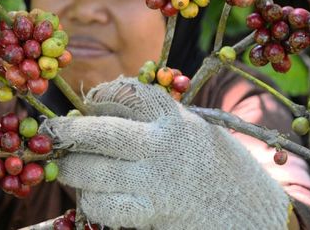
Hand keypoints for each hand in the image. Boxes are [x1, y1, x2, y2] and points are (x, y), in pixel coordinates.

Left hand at [40, 77, 290, 229]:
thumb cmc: (223, 168)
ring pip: (93, 172)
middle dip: (68, 132)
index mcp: (175, 117)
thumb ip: (157, 118)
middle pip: (100, 132)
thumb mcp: (196, 128)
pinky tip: (94, 198)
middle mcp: (163, 144)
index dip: (100, 97)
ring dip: (73, 170)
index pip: (124, 93)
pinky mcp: (152, 212)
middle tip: (52, 133)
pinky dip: (91, 201)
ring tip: (69, 168)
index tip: (90, 104)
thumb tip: (102, 112)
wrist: (258, 215)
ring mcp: (155, 181)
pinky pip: (104, 206)